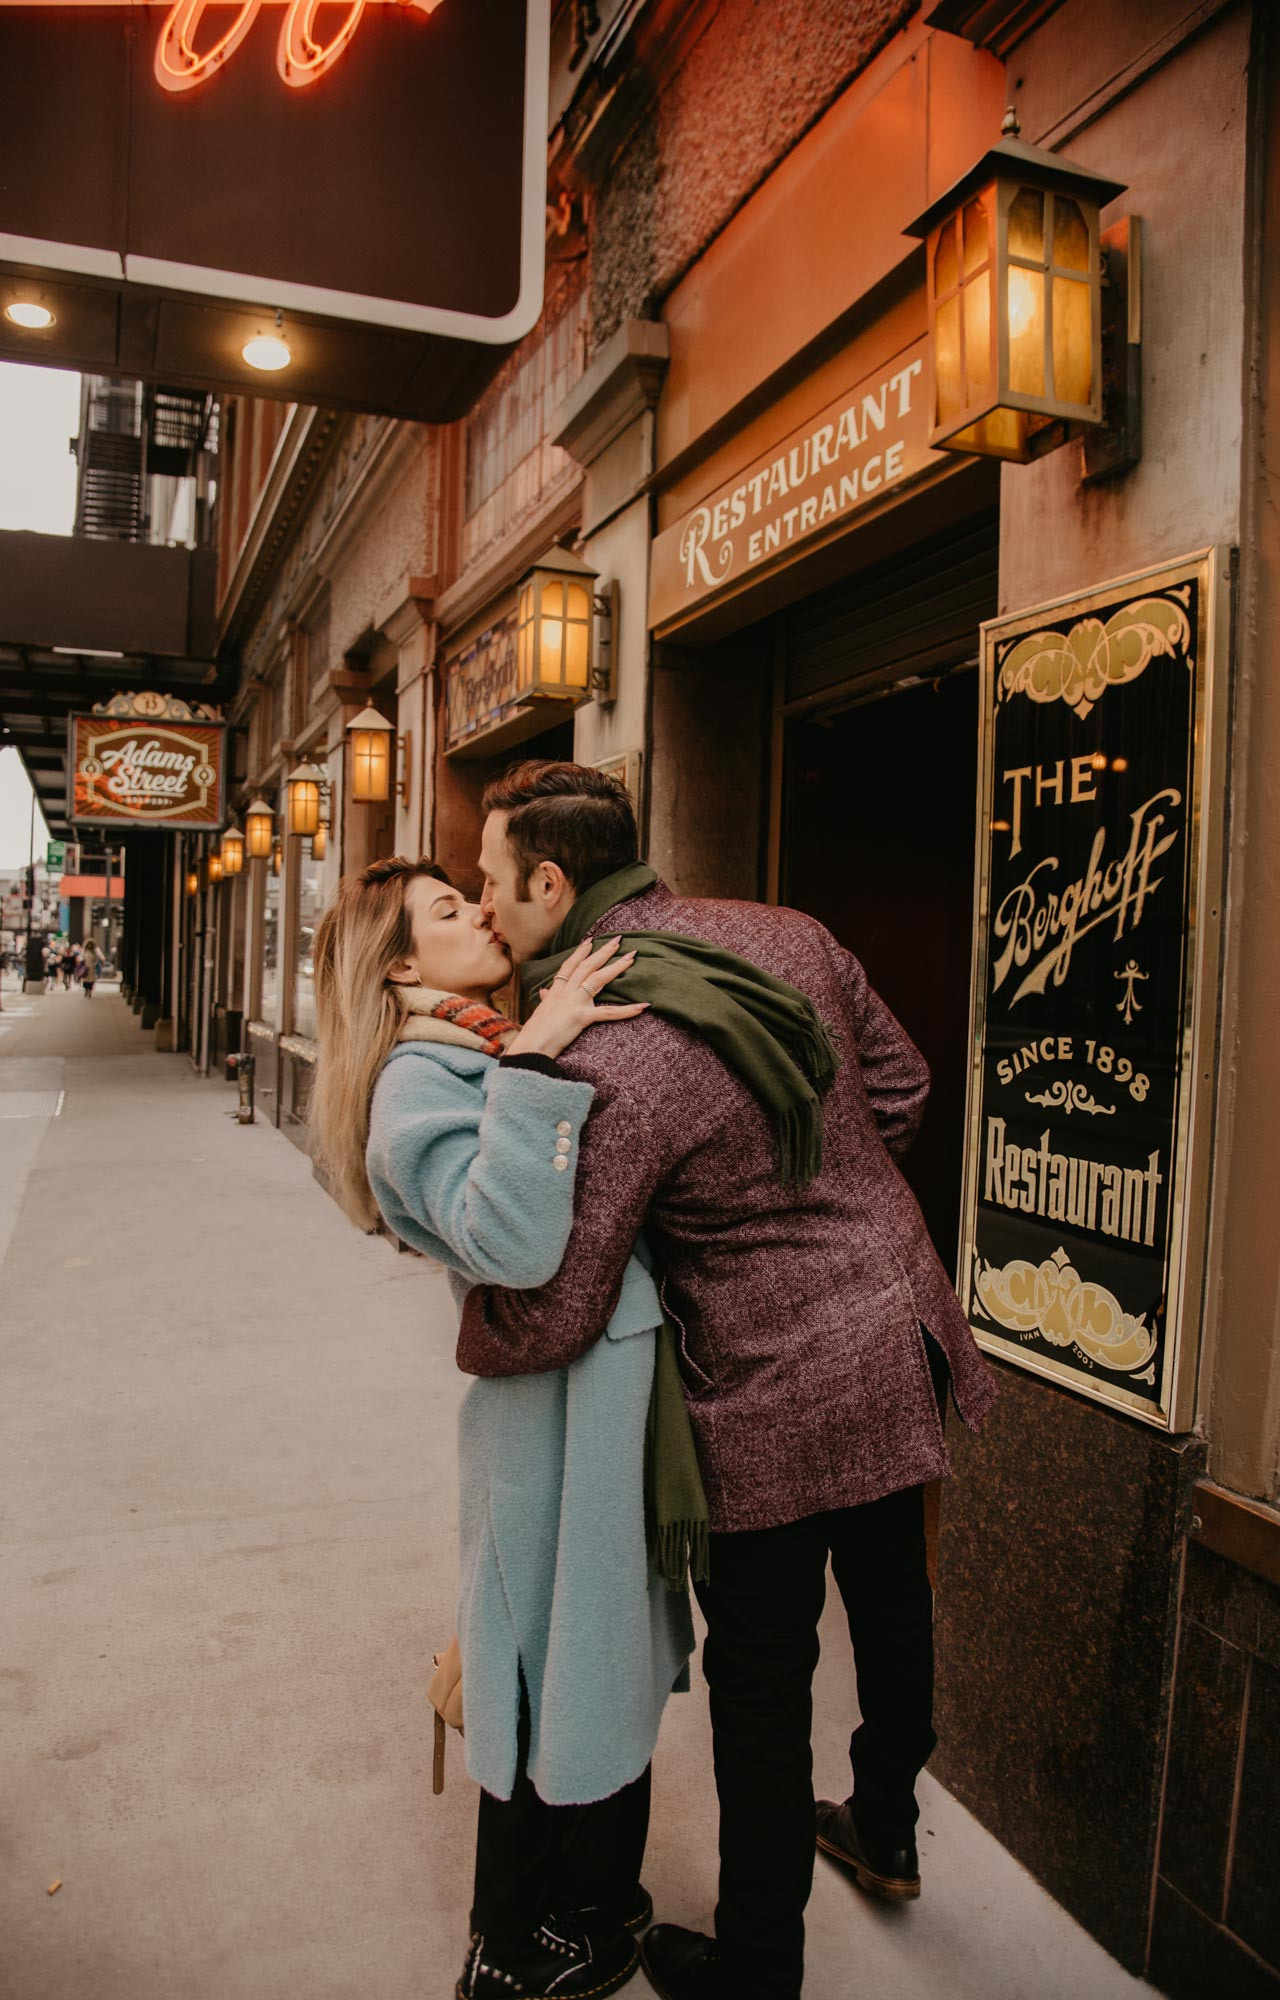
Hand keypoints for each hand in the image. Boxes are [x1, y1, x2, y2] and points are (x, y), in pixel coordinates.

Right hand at [506, 936, 647, 1059]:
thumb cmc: (535, 1031)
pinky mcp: (582, 1017)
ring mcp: (574, 1002)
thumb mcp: (540, 1011)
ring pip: (598, 979)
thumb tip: (545, 992)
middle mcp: (566, 992)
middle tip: (618, 940)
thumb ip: (546, 999)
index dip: (580, 952)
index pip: (570, 966)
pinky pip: (608, 1012)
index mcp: (557, 991)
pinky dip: (626, 1010)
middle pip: (588, 966)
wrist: (531, 1046)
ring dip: (616, 967)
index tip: (590, 940)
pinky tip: (642, 1006)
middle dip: (603, 952)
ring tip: (631, 957)